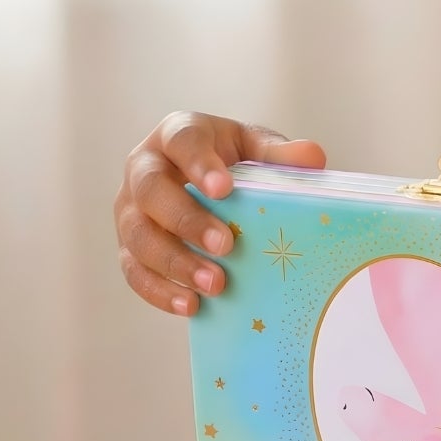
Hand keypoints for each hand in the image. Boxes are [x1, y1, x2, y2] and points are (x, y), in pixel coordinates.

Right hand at [114, 113, 325, 315]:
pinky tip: (191, 305)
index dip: (200, 165)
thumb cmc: (232, 161)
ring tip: (215, 284)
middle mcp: (143, 168)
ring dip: (175, 263)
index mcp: (176, 134)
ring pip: (138, 236)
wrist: (208, 183)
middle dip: (186, 220)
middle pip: (151, 191)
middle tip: (226, 245)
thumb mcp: (256, 148)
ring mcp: (129, 209)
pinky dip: (160, 291)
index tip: (225, 189)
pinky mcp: (128, 246)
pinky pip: (133, 271)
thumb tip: (313, 158)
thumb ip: (278, 154)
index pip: (182, 142)